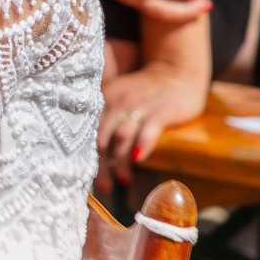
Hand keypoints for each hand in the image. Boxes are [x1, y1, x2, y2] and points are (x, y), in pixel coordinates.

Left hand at [96, 58, 206, 193]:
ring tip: (122, 179)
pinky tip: (139, 158)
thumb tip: (96, 156)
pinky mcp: (162, 108)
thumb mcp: (119, 99)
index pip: (88, 131)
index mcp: (103, 97)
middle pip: (102, 136)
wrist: (175, 72)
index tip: (84, 177)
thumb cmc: (143, 93)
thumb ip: (106, 121)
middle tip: (104, 186)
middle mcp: (117, 99)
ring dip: (120, 159)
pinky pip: (149, 128)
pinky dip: (142, 143)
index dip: (85, 156)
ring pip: (122, 135)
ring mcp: (140, 104)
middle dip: (101, 164)